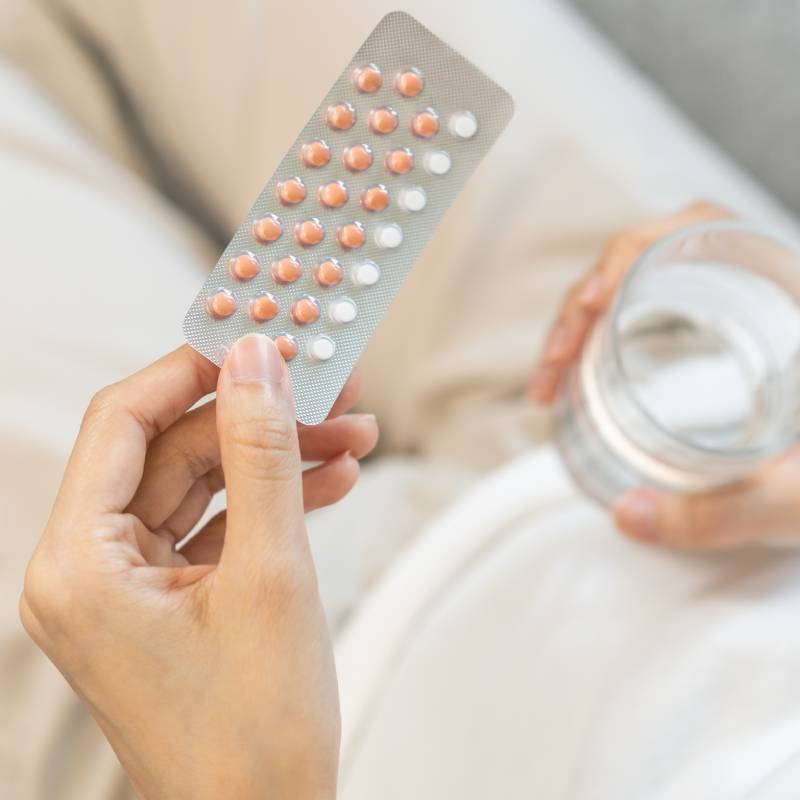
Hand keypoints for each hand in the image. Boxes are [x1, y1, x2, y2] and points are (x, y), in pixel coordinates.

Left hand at [20, 335, 375, 798]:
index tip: (260, 340)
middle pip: (174, 449)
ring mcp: (130, 585)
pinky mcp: (171, 597)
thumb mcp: (272, 574)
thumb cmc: (255, 734)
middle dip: (260, 416)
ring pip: (205, 483)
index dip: (194, 370)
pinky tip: (334, 480)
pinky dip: (275, 499)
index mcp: (78, 565)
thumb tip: (259, 365)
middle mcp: (89, 569)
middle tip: (330, 387)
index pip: (125, 420)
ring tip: (352, 435)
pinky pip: (220, 522)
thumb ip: (263, 455)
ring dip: (279, 456)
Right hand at [530, 201, 799, 549]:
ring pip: (646, 285)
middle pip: (652, 253)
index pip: (696, 227)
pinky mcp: (725, 344)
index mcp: (785, 295)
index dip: (628, 252)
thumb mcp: (797, 500)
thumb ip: (718, 514)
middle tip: (553, 360)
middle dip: (584, 299)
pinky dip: (609, 335)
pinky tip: (593, 370)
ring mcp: (737, 316)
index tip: (588, 304)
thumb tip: (626, 514)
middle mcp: (758, 292)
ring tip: (558, 368)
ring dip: (589, 319)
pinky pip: (655, 316)